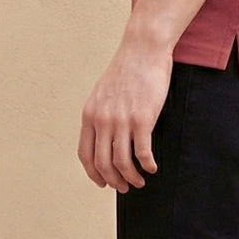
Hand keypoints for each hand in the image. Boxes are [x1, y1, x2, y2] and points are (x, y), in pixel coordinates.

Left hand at [78, 33, 172, 191]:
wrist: (143, 50)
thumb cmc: (127, 69)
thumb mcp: (103, 92)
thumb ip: (101, 113)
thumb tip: (105, 135)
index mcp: (89, 114)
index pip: (85, 155)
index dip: (93, 173)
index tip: (103, 182)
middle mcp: (102, 120)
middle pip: (103, 163)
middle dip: (113, 181)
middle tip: (124, 187)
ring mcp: (121, 120)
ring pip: (122, 162)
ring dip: (131, 177)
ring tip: (140, 181)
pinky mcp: (142, 119)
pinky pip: (142, 152)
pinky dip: (148, 165)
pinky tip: (153, 168)